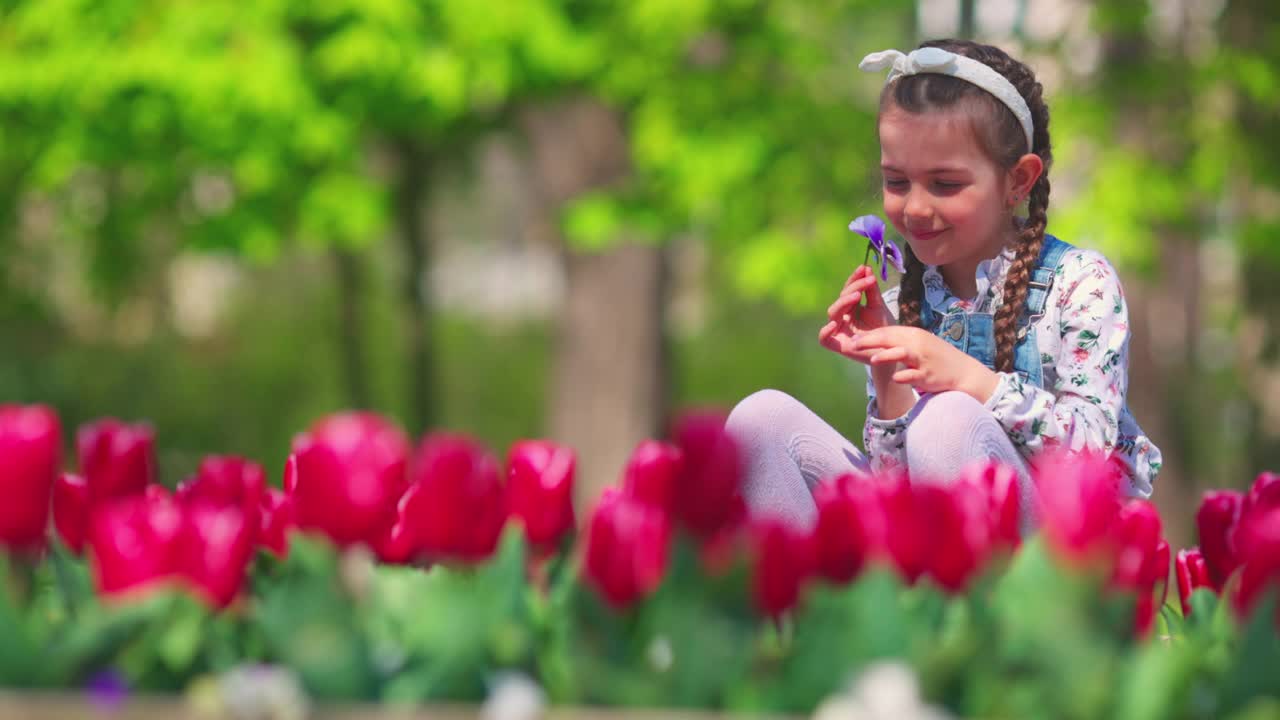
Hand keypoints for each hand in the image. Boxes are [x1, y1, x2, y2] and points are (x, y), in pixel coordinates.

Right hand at [818, 265, 894, 363]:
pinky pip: (824, 338)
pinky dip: (826, 331)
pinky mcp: (837, 345)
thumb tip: (866, 269)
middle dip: (853, 288)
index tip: (864, 269)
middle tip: (867, 282)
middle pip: (841, 299)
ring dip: (843, 302)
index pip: (849, 290)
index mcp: (851, 307)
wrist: (892, 351)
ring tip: (857, 296)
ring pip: (832, 313)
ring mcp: (838, 330)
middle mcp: (842, 317)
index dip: (855, 279)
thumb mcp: (879, 307)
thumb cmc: (884, 329)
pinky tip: (836, 323)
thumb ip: (872, 291)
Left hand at [852, 326, 1000, 401]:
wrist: (962, 371)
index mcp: (914, 334)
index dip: (869, 335)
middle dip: (870, 342)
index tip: (853, 339)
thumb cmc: (935, 356)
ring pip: (902, 354)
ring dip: (887, 356)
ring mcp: (923, 360)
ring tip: (872, 359)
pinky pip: (914, 375)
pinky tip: (895, 378)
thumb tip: (875, 338)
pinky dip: (904, 376)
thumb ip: (899, 340)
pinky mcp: (928, 375)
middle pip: (891, 340)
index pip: (888, 331)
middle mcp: (917, 344)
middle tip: (853, 345)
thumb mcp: (918, 343)